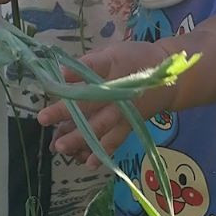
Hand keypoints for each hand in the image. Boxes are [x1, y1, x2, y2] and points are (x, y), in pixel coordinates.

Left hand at [35, 41, 173, 166]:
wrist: (172, 78)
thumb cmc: (136, 60)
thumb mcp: (112, 52)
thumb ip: (88, 64)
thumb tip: (60, 73)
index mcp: (113, 65)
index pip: (91, 67)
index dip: (73, 74)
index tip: (57, 76)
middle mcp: (118, 90)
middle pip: (90, 102)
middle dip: (66, 112)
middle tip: (42, 119)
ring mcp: (125, 110)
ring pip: (100, 126)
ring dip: (80, 137)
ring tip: (60, 146)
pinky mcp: (131, 125)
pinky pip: (115, 140)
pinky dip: (102, 152)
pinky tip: (88, 162)